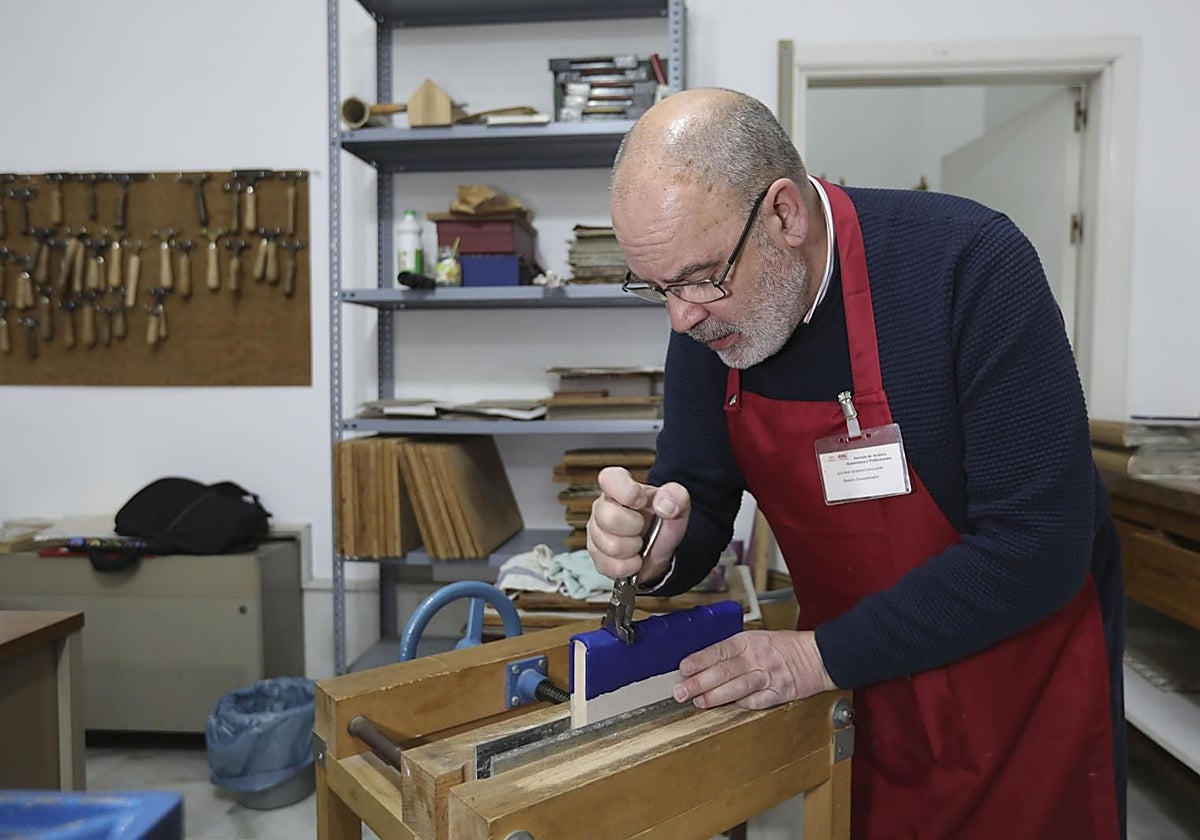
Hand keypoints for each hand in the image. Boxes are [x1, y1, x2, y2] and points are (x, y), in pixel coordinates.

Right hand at [587, 466, 689, 585]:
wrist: (659, 551)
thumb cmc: (661, 523)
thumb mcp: (677, 506)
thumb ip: (676, 497)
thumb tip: (665, 504)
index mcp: (619, 487)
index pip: (609, 478)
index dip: (626, 492)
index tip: (641, 502)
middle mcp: (603, 507)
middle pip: (609, 517)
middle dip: (634, 527)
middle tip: (642, 527)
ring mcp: (596, 531)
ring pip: (610, 545)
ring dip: (633, 549)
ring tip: (639, 543)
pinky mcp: (596, 555)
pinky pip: (610, 565)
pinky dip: (628, 566)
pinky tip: (633, 558)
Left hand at [673, 630, 836, 709]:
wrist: (817, 656)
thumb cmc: (782, 648)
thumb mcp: (755, 639)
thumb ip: (730, 652)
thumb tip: (700, 665)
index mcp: (748, 641)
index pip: (719, 650)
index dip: (699, 660)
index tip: (683, 668)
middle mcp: (757, 657)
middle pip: (724, 670)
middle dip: (699, 682)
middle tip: (681, 691)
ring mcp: (768, 675)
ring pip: (738, 687)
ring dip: (715, 696)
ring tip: (698, 702)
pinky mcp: (779, 693)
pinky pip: (757, 701)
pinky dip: (741, 705)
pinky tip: (728, 707)